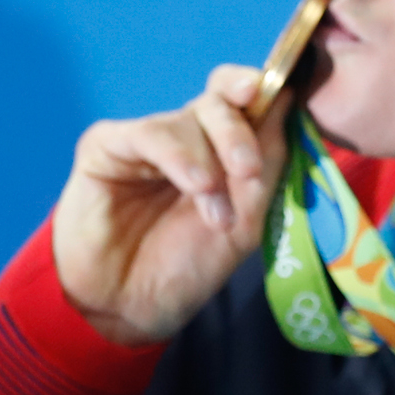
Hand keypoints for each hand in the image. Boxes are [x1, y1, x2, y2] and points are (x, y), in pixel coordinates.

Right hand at [53, 65, 295, 346]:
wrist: (129, 306)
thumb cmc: (187, 265)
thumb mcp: (246, 219)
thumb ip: (268, 163)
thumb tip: (288, 98)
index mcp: (221, 149)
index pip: (245, 99)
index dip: (265, 87)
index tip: (286, 90)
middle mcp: (186, 137)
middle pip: (221, 102)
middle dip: (241, 133)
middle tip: (248, 172)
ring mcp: (146, 139)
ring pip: (190, 118)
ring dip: (212, 167)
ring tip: (215, 215)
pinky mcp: (106, 146)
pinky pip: (150, 133)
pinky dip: (181, 158)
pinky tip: (196, 187)